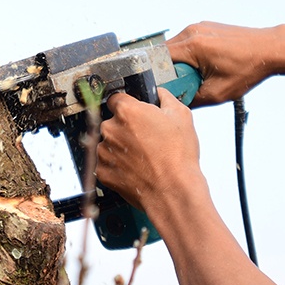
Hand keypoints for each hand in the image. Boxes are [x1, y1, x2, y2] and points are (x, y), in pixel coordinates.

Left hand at [95, 86, 201, 213]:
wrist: (173, 190)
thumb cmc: (178, 157)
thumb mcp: (181, 116)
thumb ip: (165, 98)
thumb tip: (159, 93)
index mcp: (127, 111)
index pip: (116, 99)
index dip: (128, 106)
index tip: (134, 113)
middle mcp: (110, 129)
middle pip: (112, 122)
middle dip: (125, 128)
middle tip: (145, 139)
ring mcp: (104, 152)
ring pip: (108, 143)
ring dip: (120, 148)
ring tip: (143, 157)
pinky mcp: (103, 172)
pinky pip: (107, 163)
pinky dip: (117, 166)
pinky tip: (135, 169)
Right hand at [166, 22, 281, 105]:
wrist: (270, 48)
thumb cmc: (248, 69)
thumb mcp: (217, 93)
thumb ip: (191, 99)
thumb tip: (175, 103)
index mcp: (192, 46)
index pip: (158, 60)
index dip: (156, 76)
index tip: (162, 88)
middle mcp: (192, 31)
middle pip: (164, 53)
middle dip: (168, 71)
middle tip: (181, 85)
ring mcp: (198, 26)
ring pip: (175, 47)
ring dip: (178, 63)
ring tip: (194, 76)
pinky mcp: (205, 27)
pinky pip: (187, 42)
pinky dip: (189, 55)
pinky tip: (204, 66)